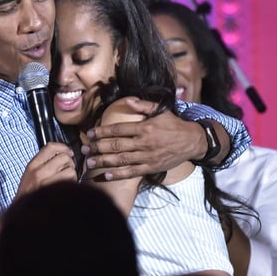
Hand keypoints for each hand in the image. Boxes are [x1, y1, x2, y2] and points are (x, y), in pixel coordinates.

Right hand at [15, 142, 77, 197]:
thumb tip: (62, 154)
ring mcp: (46, 182)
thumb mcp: (30, 175)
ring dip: (72, 175)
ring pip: (70, 170)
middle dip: (69, 163)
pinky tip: (67, 189)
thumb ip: (43, 163)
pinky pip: (71, 182)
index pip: (50, 147)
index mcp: (32, 166)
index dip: (63, 147)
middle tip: (67, 170)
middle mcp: (38, 172)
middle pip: (63, 157)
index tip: (68, 152)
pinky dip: (73, 184)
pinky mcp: (55, 192)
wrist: (22, 214)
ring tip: (67, 181)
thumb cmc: (29, 195)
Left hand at [81, 97, 205, 180]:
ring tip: (89, 163)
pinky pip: (132, 172)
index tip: (89, 133)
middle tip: (84, 150)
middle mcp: (144, 143)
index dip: (102, 131)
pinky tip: (106, 176)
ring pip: (121, 160)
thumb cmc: (174, 125)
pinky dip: (118, 175)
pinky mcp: (151, 167)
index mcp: (144, 127)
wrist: (193, 141)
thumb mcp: (161, 110)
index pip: (118, 129)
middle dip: (97, 148)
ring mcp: (147, 156)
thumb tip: (128, 100)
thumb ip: (143, 105)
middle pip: (116, 146)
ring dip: (104, 162)